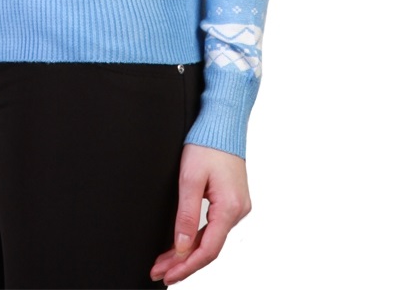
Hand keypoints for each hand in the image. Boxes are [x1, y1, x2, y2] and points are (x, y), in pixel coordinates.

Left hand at [149, 144, 250, 284]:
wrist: (222, 122)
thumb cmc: (207, 144)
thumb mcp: (190, 178)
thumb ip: (186, 215)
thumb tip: (181, 246)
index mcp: (230, 208)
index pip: (208, 250)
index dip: (186, 266)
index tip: (167, 275)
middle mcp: (238, 211)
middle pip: (209, 248)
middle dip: (183, 262)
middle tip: (159, 271)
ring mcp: (237, 206)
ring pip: (211, 238)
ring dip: (188, 251)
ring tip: (165, 262)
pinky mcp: (232, 201)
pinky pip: (214, 227)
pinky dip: (197, 237)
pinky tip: (182, 244)